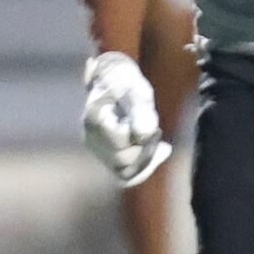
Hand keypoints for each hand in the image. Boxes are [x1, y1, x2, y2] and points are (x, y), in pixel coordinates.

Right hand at [80, 51, 169, 186]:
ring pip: (124, 174)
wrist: (112, 80)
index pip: (122, 144)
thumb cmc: (126, 81)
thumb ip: (140, 109)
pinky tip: (158, 153)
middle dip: (147, 151)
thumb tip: (144, 134)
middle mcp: (90, 137)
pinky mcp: (104, 155)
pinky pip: (123, 174)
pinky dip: (143, 167)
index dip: (144, 140)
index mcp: (95, 119)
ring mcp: (95, 149)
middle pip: (123, 163)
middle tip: (159, 133)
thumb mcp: (136, 89)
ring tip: (162, 147)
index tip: (156, 127)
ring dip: (147, 162)